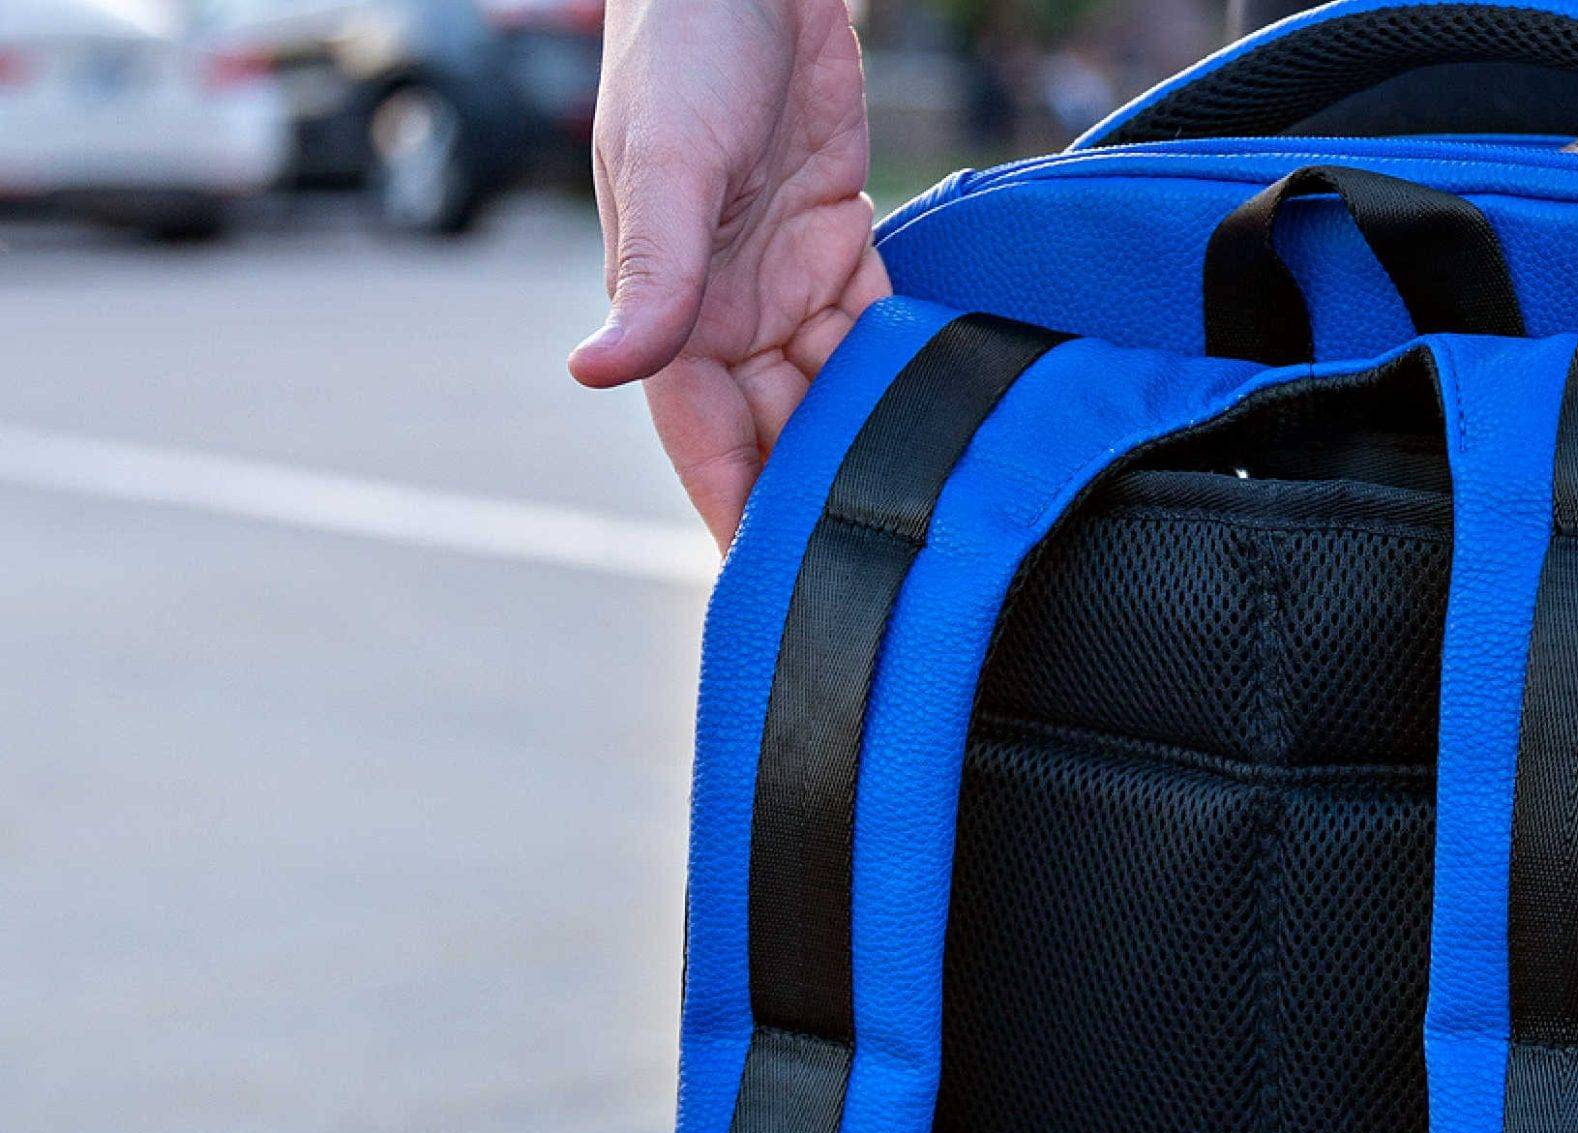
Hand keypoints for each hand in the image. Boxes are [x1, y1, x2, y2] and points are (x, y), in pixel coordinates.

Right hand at [571, 0, 889, 547]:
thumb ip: (650, 273)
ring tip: (927, 509)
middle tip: (881, 571)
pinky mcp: (838, 247)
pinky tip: (947, 419)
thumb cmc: (683, 39)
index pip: (704, 442)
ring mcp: (785, 284)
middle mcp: (727, 312)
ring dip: (874, 445)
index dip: (738, 518)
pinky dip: (907, 375)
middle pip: (778, 435)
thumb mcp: (667, 160)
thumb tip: (595, 372)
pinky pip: (877, 334)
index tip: (774, 596)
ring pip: (833, 396)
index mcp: (673, 309)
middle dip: (820, 497)